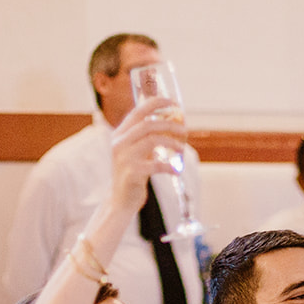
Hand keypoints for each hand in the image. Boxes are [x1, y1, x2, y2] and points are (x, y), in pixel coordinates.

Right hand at [108, 97, 188, 212]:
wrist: (120, 201)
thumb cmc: (133, 174)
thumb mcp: (137, 151)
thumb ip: (148, 138)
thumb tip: (171, 123)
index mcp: (120, 135)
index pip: (138, 112)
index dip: (156, 103)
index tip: (173, 102)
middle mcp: (119, 143)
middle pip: (147, 124)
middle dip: (169, 124)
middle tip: (184, 129)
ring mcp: (124, 158)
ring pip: (152, 140)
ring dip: (172, 142)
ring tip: (182, 148)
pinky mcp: (132, 173)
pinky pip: (156, 165)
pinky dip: (170, 166)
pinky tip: (176, 170)